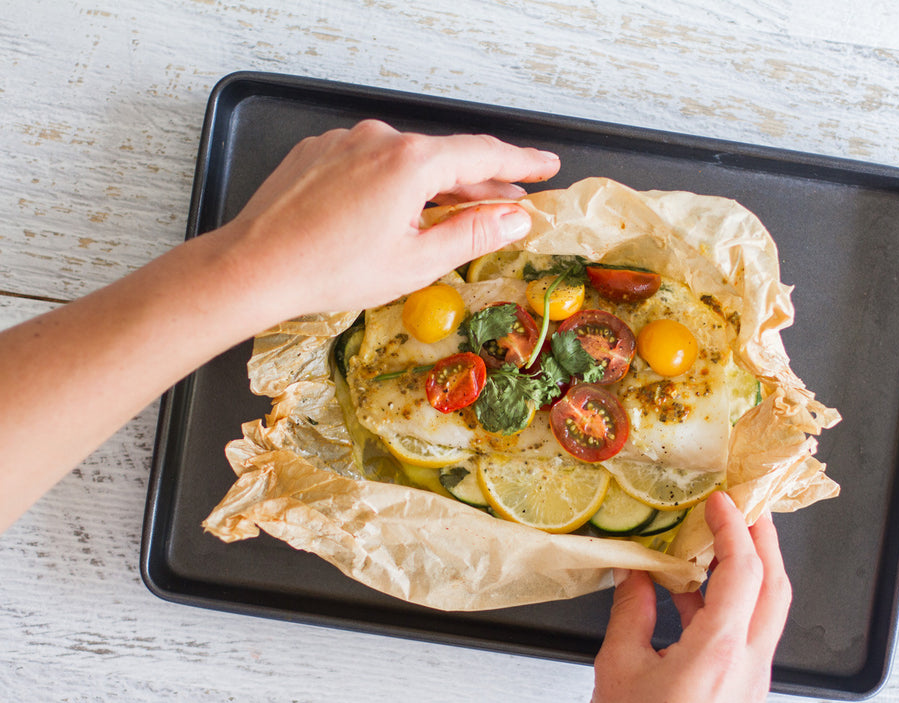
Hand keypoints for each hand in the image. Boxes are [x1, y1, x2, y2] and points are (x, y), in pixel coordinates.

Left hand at [220, 119, 559, 323]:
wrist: (254, 266)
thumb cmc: (331, 270)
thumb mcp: (416, 262)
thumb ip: (473, 234)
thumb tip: (515, 219)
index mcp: (411, 161)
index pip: (484, 154)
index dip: (522, 162)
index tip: (547, 165)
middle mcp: (379, 139)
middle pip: (445, 158)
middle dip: (479, 183)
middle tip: (510, 203)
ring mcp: (344, 141)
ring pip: (406, 161)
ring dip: (433, 186)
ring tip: (451, 215)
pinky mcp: (318, 152)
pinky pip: (369, 163)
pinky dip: (391, 182)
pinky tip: (390, 212)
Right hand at [586, 492, 791, 702]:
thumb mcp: (620, 667)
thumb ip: (631, 610)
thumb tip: (635, 574)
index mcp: (718, 653)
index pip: (743, 571)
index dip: (734, 529)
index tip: (722, 502)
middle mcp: (746, 668)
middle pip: (776, 588)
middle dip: (764, 541)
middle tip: (747, 509)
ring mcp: (750, 685)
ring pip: (767, 613)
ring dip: (751, 573)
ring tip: (718, 545)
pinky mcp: (742, 697)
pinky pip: (748, 637)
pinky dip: (732, 606)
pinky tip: (696, 597)